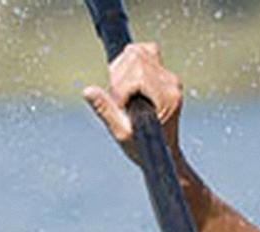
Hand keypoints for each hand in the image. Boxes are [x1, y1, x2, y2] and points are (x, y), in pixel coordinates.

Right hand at [82, 42, 183, 165]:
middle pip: (136, 57)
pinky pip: (144, 52)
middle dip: (118, 76)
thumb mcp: (122, 134)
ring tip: (121, 92)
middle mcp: (171, 83)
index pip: (137, 75)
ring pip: (138, 51)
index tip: (119, 106)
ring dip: (121, 68)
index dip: (119, 88)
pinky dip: (129, 62)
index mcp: (166, 98)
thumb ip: (105, 111)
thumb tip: (87, 91)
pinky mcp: (164, 73)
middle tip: (118, 99)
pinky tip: (126, 81)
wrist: (163, 151)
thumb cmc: (144, 147)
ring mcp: (169, 77)